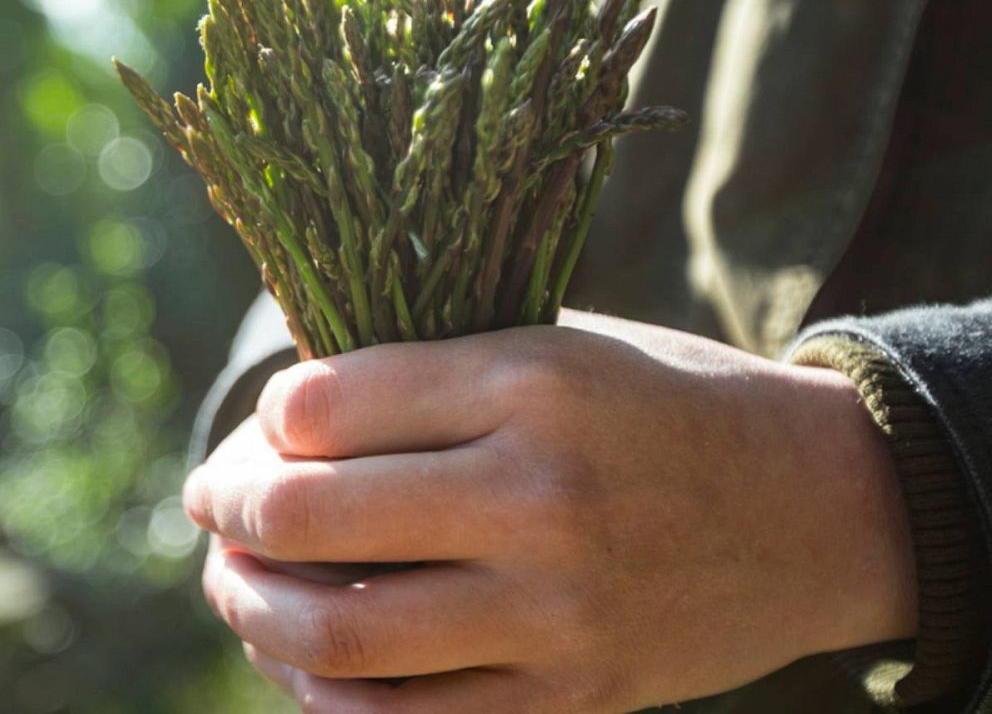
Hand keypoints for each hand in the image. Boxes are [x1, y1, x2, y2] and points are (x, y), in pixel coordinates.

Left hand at [184, 310, 915, 712]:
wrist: (817, 509)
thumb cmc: (665, 407)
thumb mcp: (559, 349)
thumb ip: (432, 381)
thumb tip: (285, 424)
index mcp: (531, 381)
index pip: (325, 404)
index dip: (263, 420)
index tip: (261, 430)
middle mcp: (538, 494)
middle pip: (313, 513)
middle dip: (230, 507)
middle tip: (209, 503)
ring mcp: (555, 609)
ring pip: (343, 631)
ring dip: (252, 611)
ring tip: (232, 584)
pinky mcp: (572, 694)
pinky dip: (327, 696)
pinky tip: (301, 664)